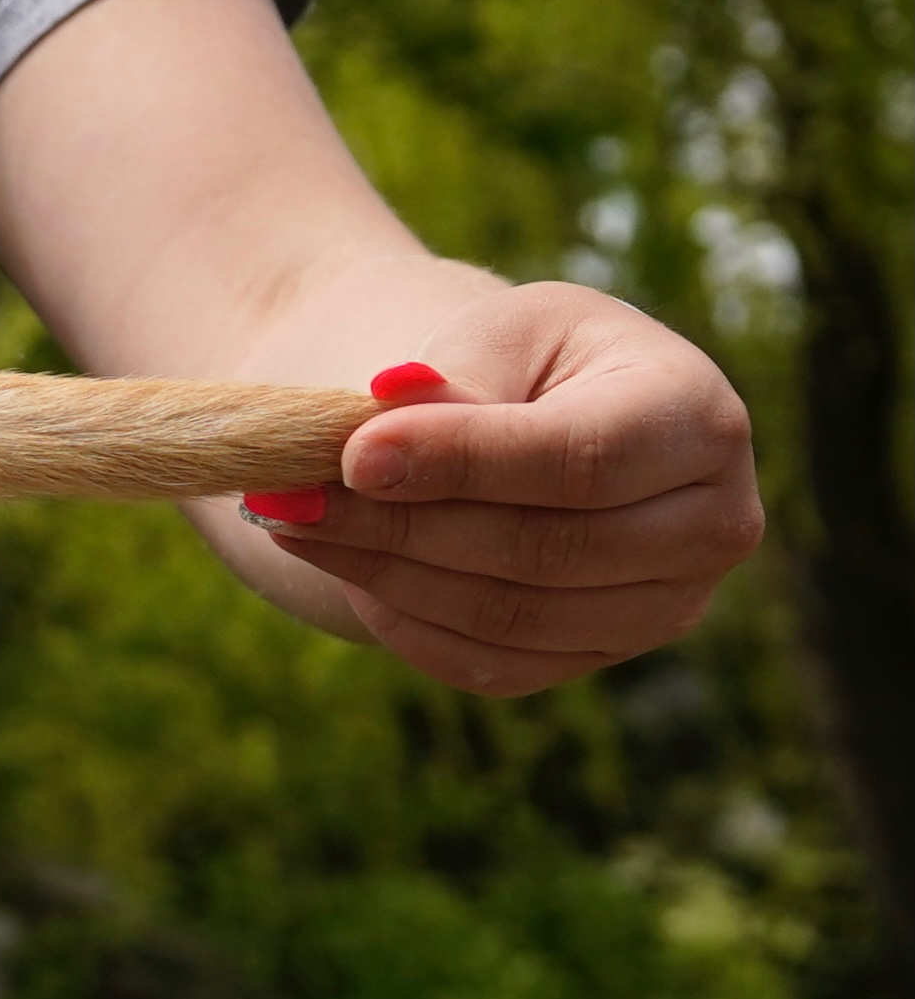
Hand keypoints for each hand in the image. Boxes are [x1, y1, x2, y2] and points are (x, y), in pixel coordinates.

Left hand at [243, 280, 762, 694]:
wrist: (530, 420)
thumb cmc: (516, 363)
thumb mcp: (498, 334)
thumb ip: (456, 375)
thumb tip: (391, 407)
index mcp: (699, 416)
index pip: (581, 459)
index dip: (462, 462)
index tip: (353, 454)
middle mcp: (712, 522)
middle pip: (545, 550)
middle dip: (401, 526)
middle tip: (287, 498)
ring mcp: (667, 603)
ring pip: (512, 616)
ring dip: (385, 575)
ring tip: (293, 524)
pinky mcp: (604, 654)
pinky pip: (496, 664)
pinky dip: (408, 622)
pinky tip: (348, 569)